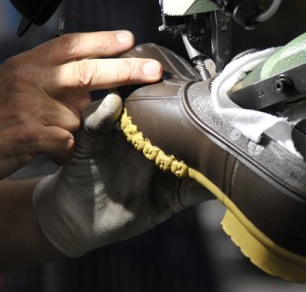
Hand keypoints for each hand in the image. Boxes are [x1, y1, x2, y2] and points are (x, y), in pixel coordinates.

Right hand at [0, 31, 162, 190]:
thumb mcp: (6, 85)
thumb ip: (43, 79)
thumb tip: (86, 79)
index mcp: (24, 65)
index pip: (69, 44)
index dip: (102, 40)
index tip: (130, 39)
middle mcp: (28, 80)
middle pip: (87, 71)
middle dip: (126, 69)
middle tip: (153, 70)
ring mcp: (30, 107)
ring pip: (79, 116)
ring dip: (75, 130)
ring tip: (48, 137)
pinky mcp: (30, 135)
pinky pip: (67, 144)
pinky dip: (63, 153)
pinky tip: (45, 153)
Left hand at [33, 93, 212, 256]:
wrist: (77, 215)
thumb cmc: (78, 172)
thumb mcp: (85, 144)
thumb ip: (97, 123)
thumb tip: (114, 99)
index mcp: (141, 128)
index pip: (168, 109)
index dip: (182, 99)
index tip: (195, 91)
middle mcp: (162, 145)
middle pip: (193, 132)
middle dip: (207, 124)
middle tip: (220, 116)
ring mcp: (171, 171)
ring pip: (202, 159)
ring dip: (216, 154)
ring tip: (228, 144)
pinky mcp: (176, 197)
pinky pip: (200, 190)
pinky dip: (213, 185)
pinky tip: (223, 179)